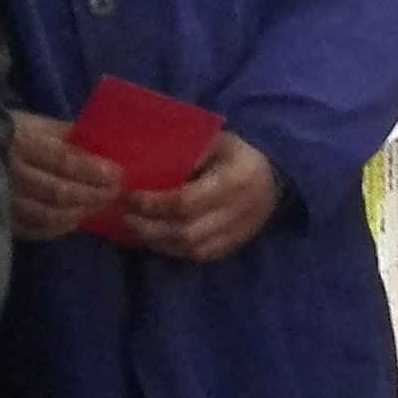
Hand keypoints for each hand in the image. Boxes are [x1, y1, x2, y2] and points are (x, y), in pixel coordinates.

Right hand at [7, 112, 122, 242]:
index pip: (63, 161)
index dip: (93, 170)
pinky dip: (56, 228)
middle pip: (58, 191)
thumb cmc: (2, 131)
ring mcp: (2, 200)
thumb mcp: (31, 122)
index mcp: (20, 142)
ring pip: (47, 214)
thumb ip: (63, 133)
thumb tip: (100, 141)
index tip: (117, 174)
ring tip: (100, 208)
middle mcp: (10, 173)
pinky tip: (74, 222)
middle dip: (92, 195)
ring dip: (79, 213)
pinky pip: (32, 229)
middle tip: (115, 194)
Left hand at [123, 131, 279, 263]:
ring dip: (156, 241)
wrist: (274, 181)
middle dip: (150, 226)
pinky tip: (152, 239)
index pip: (187, 201)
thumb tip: (147, 158)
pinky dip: (171, 250)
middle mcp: (238, 212)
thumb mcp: (218, 141)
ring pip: (190, 248)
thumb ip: (190, 149)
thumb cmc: (237, 156)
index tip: (129, 195)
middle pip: (186, 230)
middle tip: (123, 215)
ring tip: (131, 228)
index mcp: (234, 181)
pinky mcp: (233, 247)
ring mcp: (237, 234)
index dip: (154, 202)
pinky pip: (198, 256)